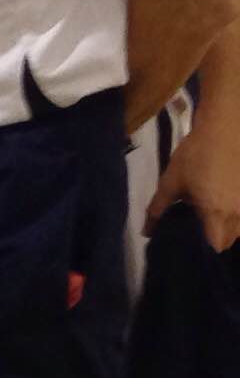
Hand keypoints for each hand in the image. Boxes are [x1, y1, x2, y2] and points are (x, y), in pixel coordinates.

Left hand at [150, 109, 239, 253]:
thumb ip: (158, 209)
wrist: (224, 130)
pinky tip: (224, 204)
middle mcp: (238, 213)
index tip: (192, 242)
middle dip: (215, 237)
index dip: (204, 247)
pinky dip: (237, 216)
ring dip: (228, 227)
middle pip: (229, 240)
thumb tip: (146, 233)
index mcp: (217, 212)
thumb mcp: (171, 182)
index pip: (216, 246)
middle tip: (198, 228)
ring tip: (210, 215)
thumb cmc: (194, 156)